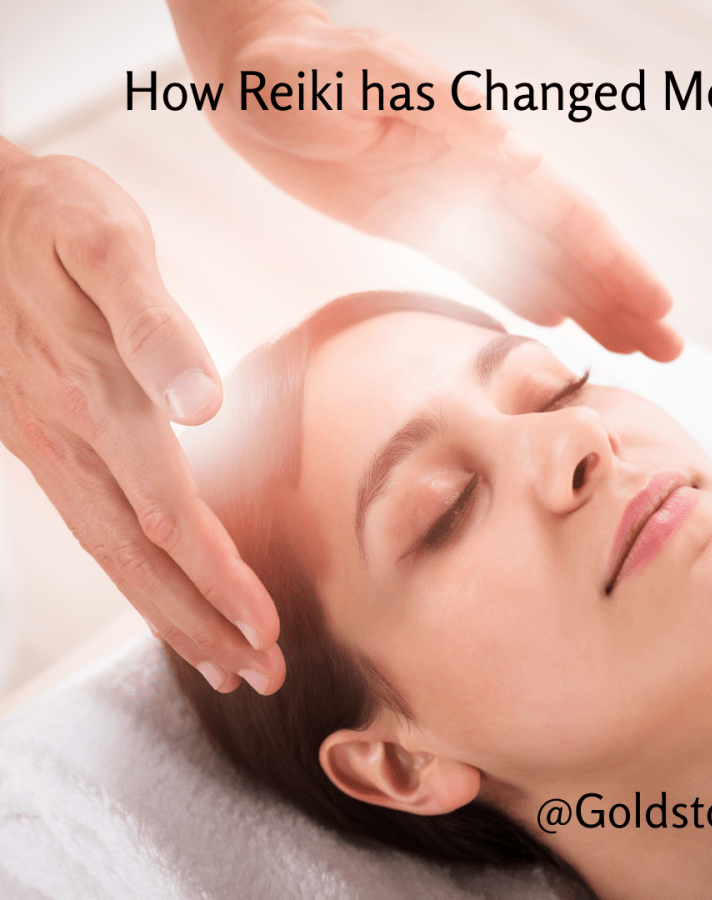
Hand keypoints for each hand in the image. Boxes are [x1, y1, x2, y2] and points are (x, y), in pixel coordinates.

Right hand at [0, 139, 284, 693]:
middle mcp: (68, 439)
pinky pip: (93, 525)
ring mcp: (49, 446)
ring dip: (172, 614)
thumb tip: (200, 402)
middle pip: (141, 558)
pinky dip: (136, 573)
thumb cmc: (55, 218)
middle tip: (261, 674)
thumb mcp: (109, 247)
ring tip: (223, 661)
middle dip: (204, 622)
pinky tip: (160, 590)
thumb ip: (154, 326)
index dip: (219, 577)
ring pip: (114, 554)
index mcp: (96, 399)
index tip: (266, 627)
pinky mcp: (42, 441)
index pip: (168, 514)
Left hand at [173, 0, 680, 360]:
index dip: (612, 260)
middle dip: (621, 293)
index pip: (560, 210)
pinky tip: (552, 316)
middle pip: (567, 242)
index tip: (657, 305)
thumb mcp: (338, 81)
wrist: (249, 66)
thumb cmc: (285, 67)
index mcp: (468, 144)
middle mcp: (475, 173)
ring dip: (588, 301)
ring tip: (631, 347)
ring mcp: (452, 197)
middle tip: (670, 350)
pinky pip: (486, 261)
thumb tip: (502, 146)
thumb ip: (415, 111)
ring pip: (536, 257)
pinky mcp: (418, 215)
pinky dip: (526, 290)